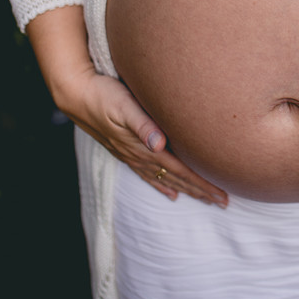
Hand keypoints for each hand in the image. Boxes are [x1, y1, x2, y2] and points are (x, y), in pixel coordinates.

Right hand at [55, 66, 228, 206]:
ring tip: (203, 200)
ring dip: (185, 190)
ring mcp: (131, 155)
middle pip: (176, 179)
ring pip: (164, 179)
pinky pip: (148, 174)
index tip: (221, 195)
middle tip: (223, 202)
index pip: (180, 171)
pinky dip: (162, 185)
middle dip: (200, 191)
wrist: (75, 95)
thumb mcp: (124, 105)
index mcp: (144, 147)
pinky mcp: (124, 150)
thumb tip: (159, 143)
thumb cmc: (103, 96)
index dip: (202, 184)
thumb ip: (142, 124)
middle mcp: (139, 156)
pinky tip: (170, 193)